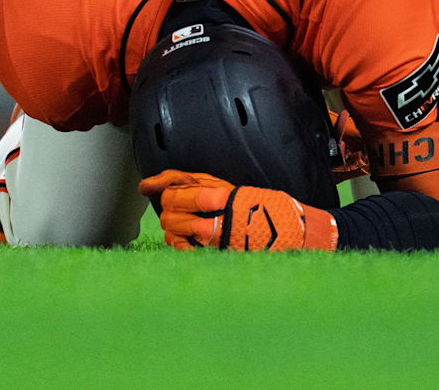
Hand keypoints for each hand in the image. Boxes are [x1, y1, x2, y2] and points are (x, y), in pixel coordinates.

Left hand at [138, 170, 337, 250]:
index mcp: (224, 194)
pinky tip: (187, 238)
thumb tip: (158, 182)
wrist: (291, 235)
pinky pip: (182, 249)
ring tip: (183, 222)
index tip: (146, 186)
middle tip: (173, 206)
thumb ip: (196, 181)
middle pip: (172, 208)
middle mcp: (218, 217)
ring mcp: (216, 240)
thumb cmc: (261, 208)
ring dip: (171, 225)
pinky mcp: (216, 256)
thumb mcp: (230, 185)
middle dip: (167, 206)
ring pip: (174, 229)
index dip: (159, 186)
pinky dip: (178, 242)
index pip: (180, 188)